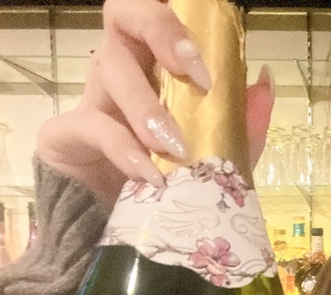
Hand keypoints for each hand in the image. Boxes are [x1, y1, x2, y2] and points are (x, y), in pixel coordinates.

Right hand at [36, 0, 273, 206]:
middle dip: (159, 30)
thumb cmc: (174, 187)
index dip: (176, 17)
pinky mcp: (66, 135)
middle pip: (123, 16)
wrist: (129, 237)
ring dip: (147, 105)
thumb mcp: (219, 156)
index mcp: (157, 68)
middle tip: (196, 74)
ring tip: (175, 146)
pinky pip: (91, 125)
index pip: (159, 17)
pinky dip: (124, 149)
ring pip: (108, 66)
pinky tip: (149, 173)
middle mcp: (123, 72)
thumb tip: (264, 81)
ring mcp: (92, 99)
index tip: (210, 53)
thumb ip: (243, 122)